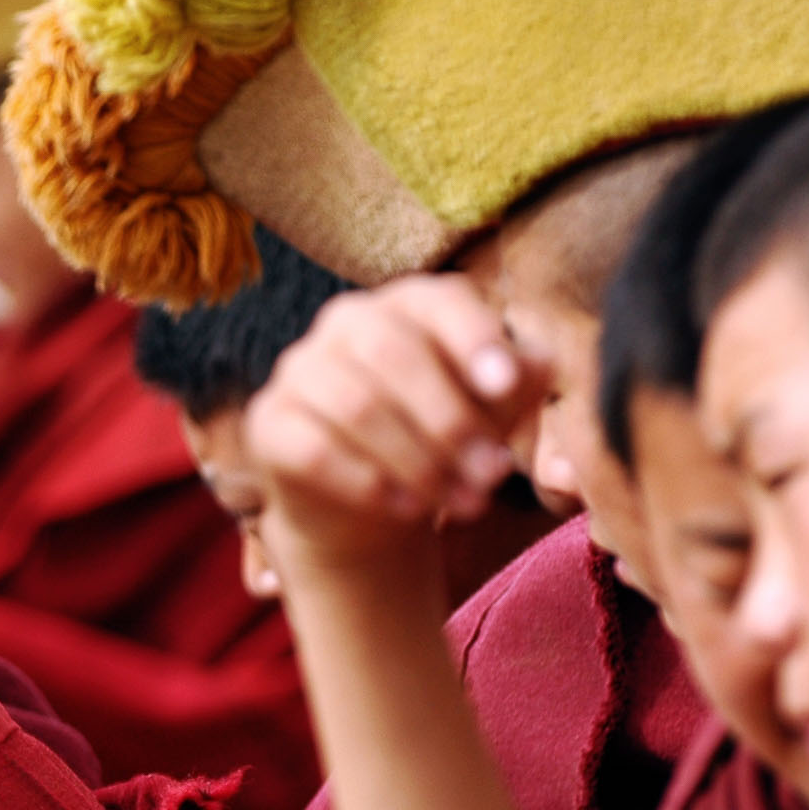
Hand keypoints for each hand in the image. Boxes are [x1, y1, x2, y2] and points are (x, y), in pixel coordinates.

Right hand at [246, 275, 543, 583]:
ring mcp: (300, 370)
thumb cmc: (444, 437)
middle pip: (394, 353)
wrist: (375, 504)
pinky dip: (367, 481)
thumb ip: (521, 377)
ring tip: (465, 503)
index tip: (506, 385)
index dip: (474, 339)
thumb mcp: (494, 407)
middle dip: (451, 418)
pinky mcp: (271, 423)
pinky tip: (408, 508)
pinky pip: (314, 448)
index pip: (438, 301)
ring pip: (356, 404)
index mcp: (407, 303)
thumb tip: (537, 362)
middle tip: (493, 474)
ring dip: (418, 460)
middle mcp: (346, 323)